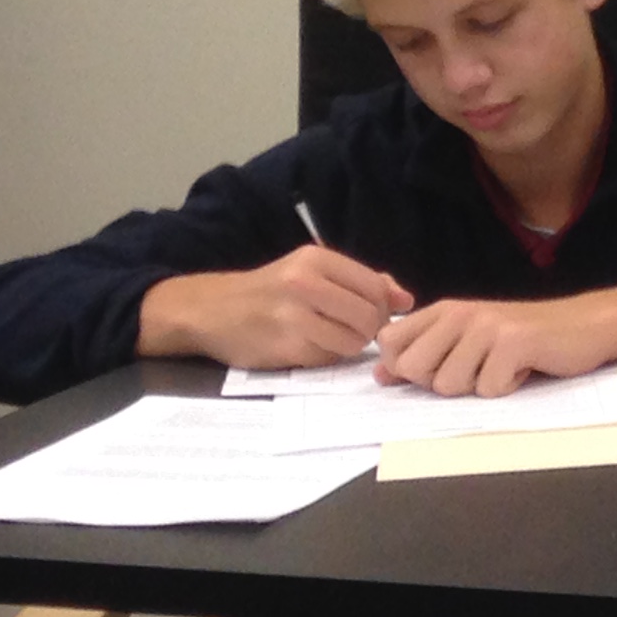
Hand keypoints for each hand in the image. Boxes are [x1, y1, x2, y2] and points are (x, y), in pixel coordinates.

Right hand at [137, 247, 413, 370]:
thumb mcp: (311, 271)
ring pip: (353, 341)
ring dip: (350, 345)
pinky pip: (327, 357)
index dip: (382, 306)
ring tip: (331, 336)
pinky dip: (327, 355)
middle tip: (354, 329)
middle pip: (369, 316)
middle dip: (369, 329)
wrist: (210, 310)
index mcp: (316, 259)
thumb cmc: (269, 290)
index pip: (375, 287)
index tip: (372, 312)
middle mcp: (304, 284)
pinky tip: (309, 345)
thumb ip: (360, 281)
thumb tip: (405, 299)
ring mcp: (292, 317)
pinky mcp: (284, 347)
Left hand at [374, 284, 616, 396]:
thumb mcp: (468, 341)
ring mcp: (487, 327)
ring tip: (502, 367)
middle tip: (475, 370)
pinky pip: (488, 389)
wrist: (584, 326)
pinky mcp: (514, 344)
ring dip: (478, 387)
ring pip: (449, 385)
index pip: (390, 342)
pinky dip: (508, 388)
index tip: (439, 367)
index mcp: (445, 310)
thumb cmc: (524, 339)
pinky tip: (523, 370)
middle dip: (441, 382)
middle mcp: (461, 313)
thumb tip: (383, 376)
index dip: (404, 367)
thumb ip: (425, 354)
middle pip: (414, 369)